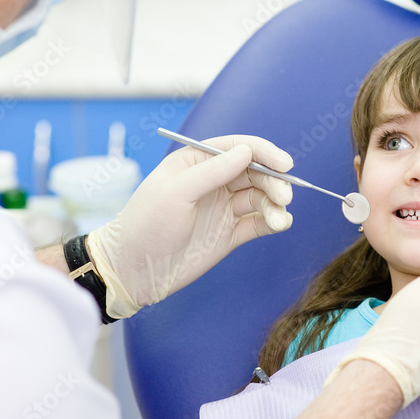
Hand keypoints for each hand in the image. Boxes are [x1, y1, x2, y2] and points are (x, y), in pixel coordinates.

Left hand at [86, 135, 293, 318]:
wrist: (135, 270)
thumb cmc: (146, 224)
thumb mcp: (176, 192)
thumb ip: (213, 171)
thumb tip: (246, 152)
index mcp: (196, 162)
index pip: (237, 147)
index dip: (263, 152)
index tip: (284, 164)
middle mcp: (212, 182)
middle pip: (254, 172)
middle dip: (273, 181)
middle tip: (284, 196)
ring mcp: (222, 208)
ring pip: (260, 197)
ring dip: (275, 204)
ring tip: (279, 218)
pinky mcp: (229, 234)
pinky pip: (258, 222)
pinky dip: (273, 221)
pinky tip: (280, 223)